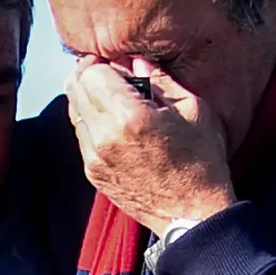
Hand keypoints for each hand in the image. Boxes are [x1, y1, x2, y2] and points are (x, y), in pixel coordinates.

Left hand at [64, 56, 236, 236]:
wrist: (193, 213)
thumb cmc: (202, 160)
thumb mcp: (192, 109)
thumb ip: (160, 79)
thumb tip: (136, 61)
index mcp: (130, 117)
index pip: (93, 72)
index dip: (104, 62)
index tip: (119, 63)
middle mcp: (104, 136)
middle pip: (75, 88)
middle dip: (90, 75)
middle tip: (112, 75)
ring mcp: (94, 158)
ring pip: (74, 111)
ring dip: (89, 99)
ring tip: (116, 99)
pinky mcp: (93, 173)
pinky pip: (81, 135)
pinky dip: (92, 123)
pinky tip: (116, 124)